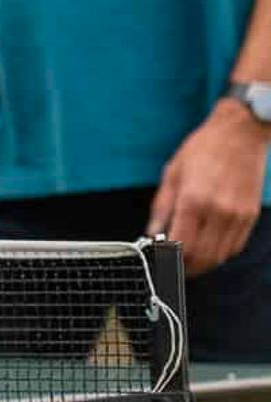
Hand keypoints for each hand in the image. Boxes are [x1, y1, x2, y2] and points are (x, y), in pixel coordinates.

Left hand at [150, 102, 267, 274]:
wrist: (240, 133)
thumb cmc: (202, 149)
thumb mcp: (171, 174)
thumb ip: (161, 207)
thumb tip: (152, 232)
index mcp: (193, 200)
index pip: (181, 245)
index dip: (169, 259)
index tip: (160, 261)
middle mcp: (218, 211)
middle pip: (201, 256)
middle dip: (184, 267)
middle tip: (172, 268)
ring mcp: (237, 215)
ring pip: (220, 256)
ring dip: (203, 264)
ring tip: (188, 262)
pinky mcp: (250, 215)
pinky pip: (235, 246)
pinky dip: (220, 254)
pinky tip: (208, 250)